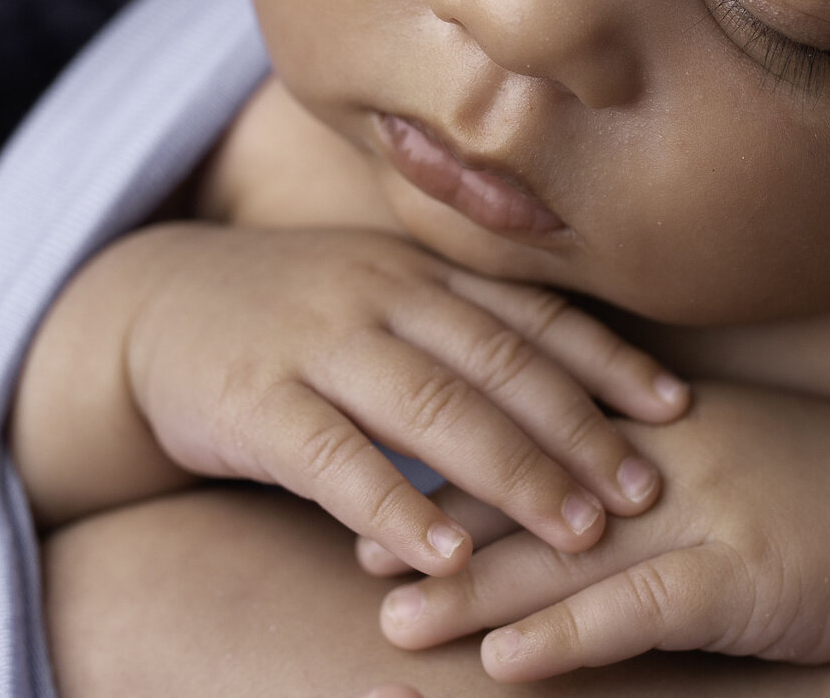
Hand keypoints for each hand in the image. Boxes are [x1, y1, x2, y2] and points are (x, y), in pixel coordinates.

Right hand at [96, 223, 685, 574]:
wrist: (152, 307)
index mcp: (423, 273)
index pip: (532, 315)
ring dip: (511, 474)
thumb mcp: (384, 298)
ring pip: (431, 408)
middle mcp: (382, 295)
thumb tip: (584, 382)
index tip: (677, 410)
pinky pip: (334, 459)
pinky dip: (394, 507)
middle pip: (498, 364)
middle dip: (578, 430)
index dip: (608, 361)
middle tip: (644, 491)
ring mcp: (318, 343)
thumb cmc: (295, 315)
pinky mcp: (256, 400)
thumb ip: (466, 329)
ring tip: (575, 533)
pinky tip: (442, 556)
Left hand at [365, 381, 829, 679]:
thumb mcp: (735, 454)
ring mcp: (704, 515)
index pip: (537, 434)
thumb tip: (577, 484)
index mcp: (662, 423)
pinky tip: (507, 660)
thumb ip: (654, 460)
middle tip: (353, 549)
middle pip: (529, 492)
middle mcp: (668, 459)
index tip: (376, 479)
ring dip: (470, 590)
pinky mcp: (743, 578)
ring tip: (389, 618)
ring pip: (563, 554)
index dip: (453, 460)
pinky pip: (639, 610)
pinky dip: (568, 634)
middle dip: (438, 526)